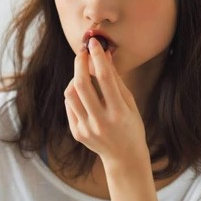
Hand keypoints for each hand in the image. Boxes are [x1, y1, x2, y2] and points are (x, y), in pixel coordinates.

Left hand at [64, 38, 149, 171]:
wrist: (124, 156)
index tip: (94, 43)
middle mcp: (101, 121)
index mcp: (119, 113)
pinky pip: (69, 105)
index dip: (97, 57)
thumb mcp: (129, 102)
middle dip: (80, 63)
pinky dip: (74, 94)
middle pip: (81, 85)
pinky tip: (83, 93)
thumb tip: (104, 54)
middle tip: (82, 53)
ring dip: (75, 78)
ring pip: (70, 94)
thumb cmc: (130, 125)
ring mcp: (86, 129)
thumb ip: (116, 79)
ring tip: (83, 74)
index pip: (104, 78)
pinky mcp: (77, 133)